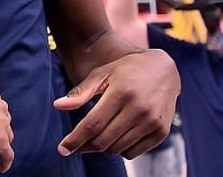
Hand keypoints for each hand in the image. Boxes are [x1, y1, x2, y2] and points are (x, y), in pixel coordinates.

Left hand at [55, 49, 177, 158]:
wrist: (164, 70)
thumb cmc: (126, 70)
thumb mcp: (102, 74)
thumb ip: (81, 92)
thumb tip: (58, 106)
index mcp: (121, 93)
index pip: (93, 124)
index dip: (75, 139)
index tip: (62, 149)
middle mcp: (138, 109)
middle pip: (104, 140)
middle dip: (85, 146)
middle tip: (76, 144)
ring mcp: (152, 122)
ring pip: (117, 149)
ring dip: (102, 147)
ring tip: (96, 137)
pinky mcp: (161, 132)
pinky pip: (133, 153)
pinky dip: (120, 149)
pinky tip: (116, 137)